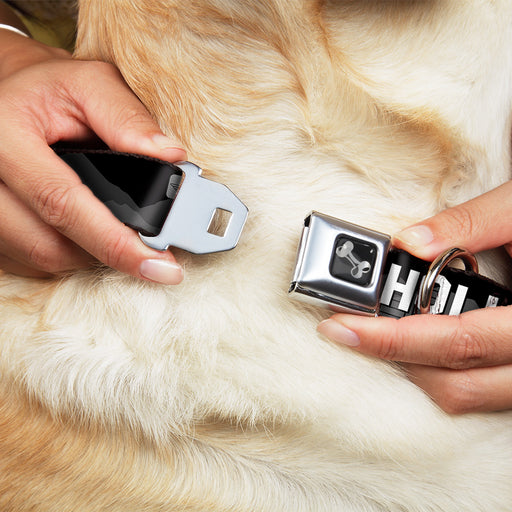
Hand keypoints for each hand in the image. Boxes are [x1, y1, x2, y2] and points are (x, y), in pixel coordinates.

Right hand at [0, 30, 185, 282]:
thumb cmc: (50, 89)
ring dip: (88, 254)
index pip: (62, 203)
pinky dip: (66, 252)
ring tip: (116, 231)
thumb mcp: (90, 84)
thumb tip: (170, 156)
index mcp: (4, 135)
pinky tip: (85, 231)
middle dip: (108, 252)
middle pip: (49, 245)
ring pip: (41, 258)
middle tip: (149, 251)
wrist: (7, 95)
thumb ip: (128, 117)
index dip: (115, 242)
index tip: (160, 266)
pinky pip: (29, 260)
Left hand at [318, 180, 511, 413]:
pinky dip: (443, 369)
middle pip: (456, 383)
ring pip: (468, 395)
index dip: (393, 338)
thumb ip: (471, 223)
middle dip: (393, 356)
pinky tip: (421, 338)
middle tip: (349, 327)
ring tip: (379, 331)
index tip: (341, 326)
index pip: (457, 341)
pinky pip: (481, 390)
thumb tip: (409, 241)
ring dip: (416, 367)